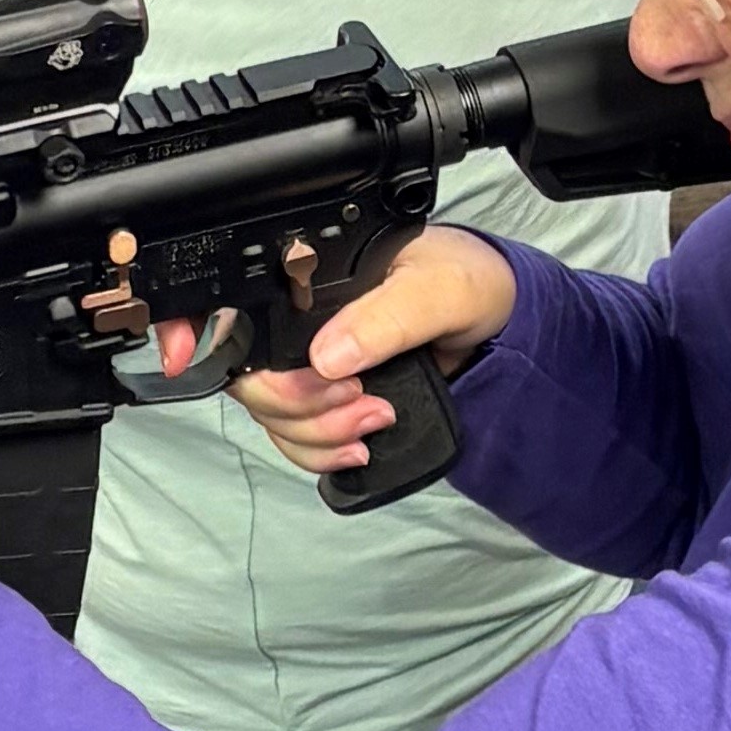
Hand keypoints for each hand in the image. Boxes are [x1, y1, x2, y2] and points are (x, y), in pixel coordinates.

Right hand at [234, 228, 517, 476]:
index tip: (261, 374)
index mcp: (310, 276)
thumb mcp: (440, 287)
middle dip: (300, 406)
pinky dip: (321, 454)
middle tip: (361, 401)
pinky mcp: (327, 401)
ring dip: (317, 434)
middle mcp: (297, 320)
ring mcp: (309, 364)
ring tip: (375, 421)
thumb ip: (388, 317)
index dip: (229, 347)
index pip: (240, 313)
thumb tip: (327, 357)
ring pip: (271, 416)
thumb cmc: (468, 284)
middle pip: (251, 379)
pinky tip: (359, 449)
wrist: (502, 327)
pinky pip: (297, 439)